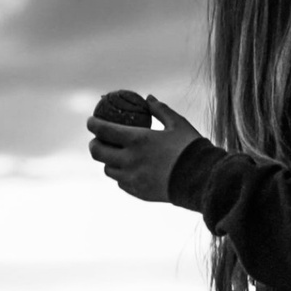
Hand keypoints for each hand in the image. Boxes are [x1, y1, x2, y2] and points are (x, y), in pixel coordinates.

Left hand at [87, 95, 202, 201]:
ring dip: (107, 161)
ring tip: (113, 154)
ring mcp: (132, 179)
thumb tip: (149, 98)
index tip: (90, 121)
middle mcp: (130, 160)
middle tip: (97, 140)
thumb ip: (160, 110)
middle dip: (94, 145)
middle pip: (98, 153)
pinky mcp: (137, 192)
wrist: (200, 180)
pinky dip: (121, 174)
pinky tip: (127, 169)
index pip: (104, 130)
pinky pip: (121, 182)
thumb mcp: (177, 124)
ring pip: (108, 170)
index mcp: (137, 139)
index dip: (93, 125)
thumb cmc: (190, 148)